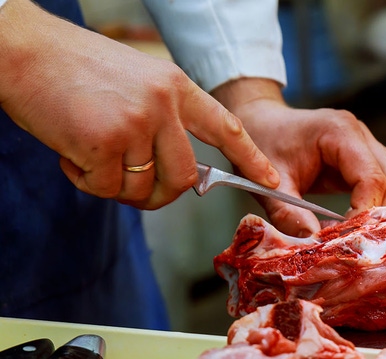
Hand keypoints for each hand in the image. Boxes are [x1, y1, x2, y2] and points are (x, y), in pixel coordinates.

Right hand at [0, 0, 278, 209]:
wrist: (20, 49)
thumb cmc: (72, 69)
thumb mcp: (135, 81)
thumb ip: (161, 119)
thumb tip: (174, 174)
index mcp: (175, 86)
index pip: (226, 126)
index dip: (251, 158)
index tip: (271, 182)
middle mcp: (163, 104)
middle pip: (184, 177)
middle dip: (160, 194)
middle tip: (131, 186)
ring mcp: (135, 122)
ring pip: (143, 187)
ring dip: (116, 186)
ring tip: (89, 154)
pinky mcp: (104, 142)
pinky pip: (106, 187)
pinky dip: (85, 180)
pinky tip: (69, 151)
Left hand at [212, 78, 385, 235]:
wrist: (263, 122)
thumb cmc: (263, 145)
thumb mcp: (269, 183)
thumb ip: (287, 213)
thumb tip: (313, 243)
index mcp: (340, 132)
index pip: (371, 177)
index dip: (366, 212)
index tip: (349, 236)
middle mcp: (363, 135)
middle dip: (384, 213)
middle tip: (359, 238)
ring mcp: (372, 144)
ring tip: (368, 230)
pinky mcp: (373, 156)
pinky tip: (372, 219)